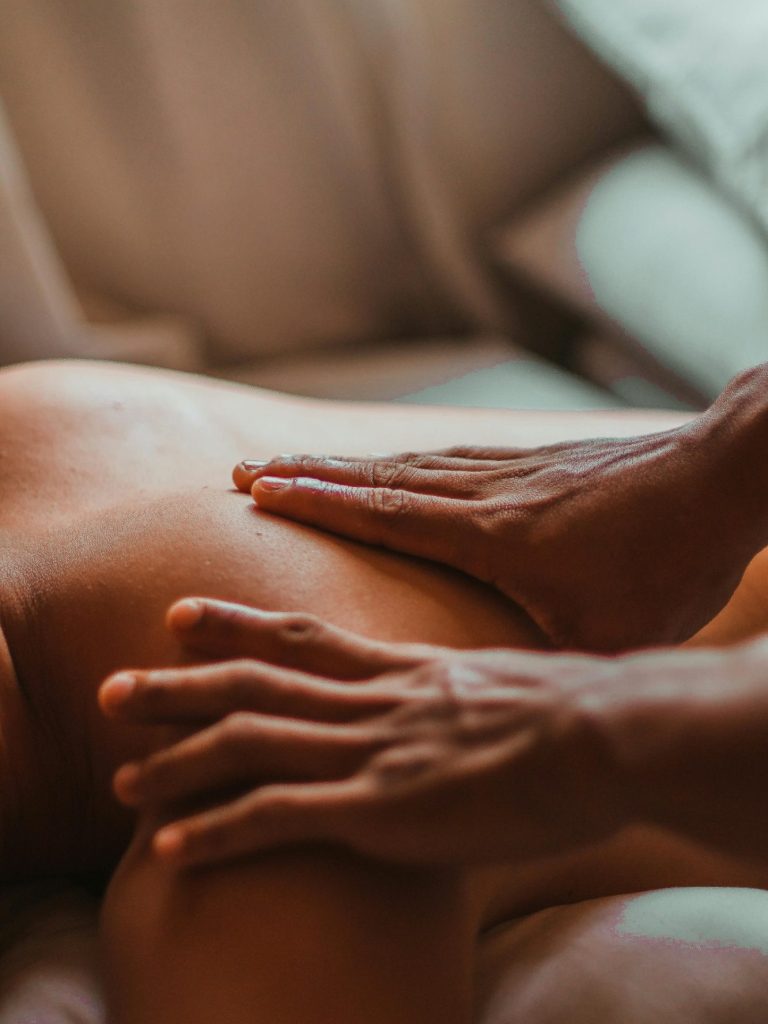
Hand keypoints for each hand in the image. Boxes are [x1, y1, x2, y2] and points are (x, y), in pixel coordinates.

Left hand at [99, 598, 628, 867]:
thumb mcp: (497, 686)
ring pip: (250, 745)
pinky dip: (219, 833)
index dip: (235, 623)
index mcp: (398, 669)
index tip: (179, 615)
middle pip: (253, 685)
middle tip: (112, 688)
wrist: (601, 734)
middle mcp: (369, 701)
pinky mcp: (380, 809)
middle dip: (176, 687)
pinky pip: (280, 819)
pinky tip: (171, 851)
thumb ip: (455, 692)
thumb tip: (451, 704)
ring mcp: (369, 751)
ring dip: (178, 763)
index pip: (299, 635)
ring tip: (120, 781)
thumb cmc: (567, 714)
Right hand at [232, 418, 752, 651]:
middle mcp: (488, 493)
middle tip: (249, 470)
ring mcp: (512, 471)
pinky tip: (396, 465)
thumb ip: (542, 666)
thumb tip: (496, 710)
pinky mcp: (537, 462)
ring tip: (301, 462)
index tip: (258, 488)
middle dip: (309, 476)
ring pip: (411, 464)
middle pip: (381, 480)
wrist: (723, 478)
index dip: (316, 501)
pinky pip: (451, 457)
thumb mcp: (605, 635)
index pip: (384, 514)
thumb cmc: (669, 563)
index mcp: (492, 536)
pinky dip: (404, 462)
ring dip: (348, 466)